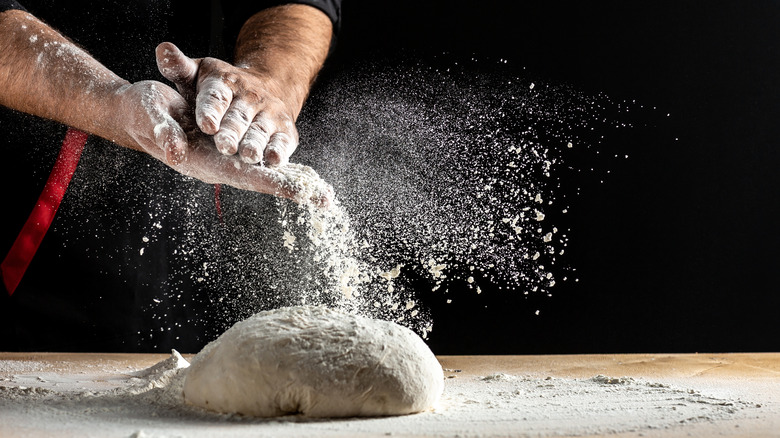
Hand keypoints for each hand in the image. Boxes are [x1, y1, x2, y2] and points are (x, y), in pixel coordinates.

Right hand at [113, 80, 331, 206]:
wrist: (138, 112)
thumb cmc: (143, 112)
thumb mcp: (151, 115)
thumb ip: (163, 132)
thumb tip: (176, 150)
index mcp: (202, 161)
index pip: (244, 175)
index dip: (271, 183)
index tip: (298, 192)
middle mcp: (218, 164)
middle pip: (261, 180)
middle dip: (292, 189)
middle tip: (324, 200)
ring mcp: (224, 159)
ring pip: (264, 174)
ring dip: (293, 184)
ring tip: (324, 195)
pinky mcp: (227, 150)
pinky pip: (259, 163)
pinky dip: (282, 168)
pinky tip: (303, 177)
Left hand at [155, 42, 297, 165]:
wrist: (265, 89)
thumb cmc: (221, 89)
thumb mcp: (199, 74)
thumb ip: (179, 67)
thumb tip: (163, 50)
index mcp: (226, 82)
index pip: (216, 97)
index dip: (211, 111)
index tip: (206, 125)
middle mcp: (250, 97)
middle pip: (239, 118)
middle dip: (232, 132)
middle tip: (225, 147)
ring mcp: (270, 114)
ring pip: (260, 131)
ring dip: (255, 144)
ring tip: (249, 156)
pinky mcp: (285, 130)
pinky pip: (283, 142)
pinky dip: (280, 151)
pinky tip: (274, 161)